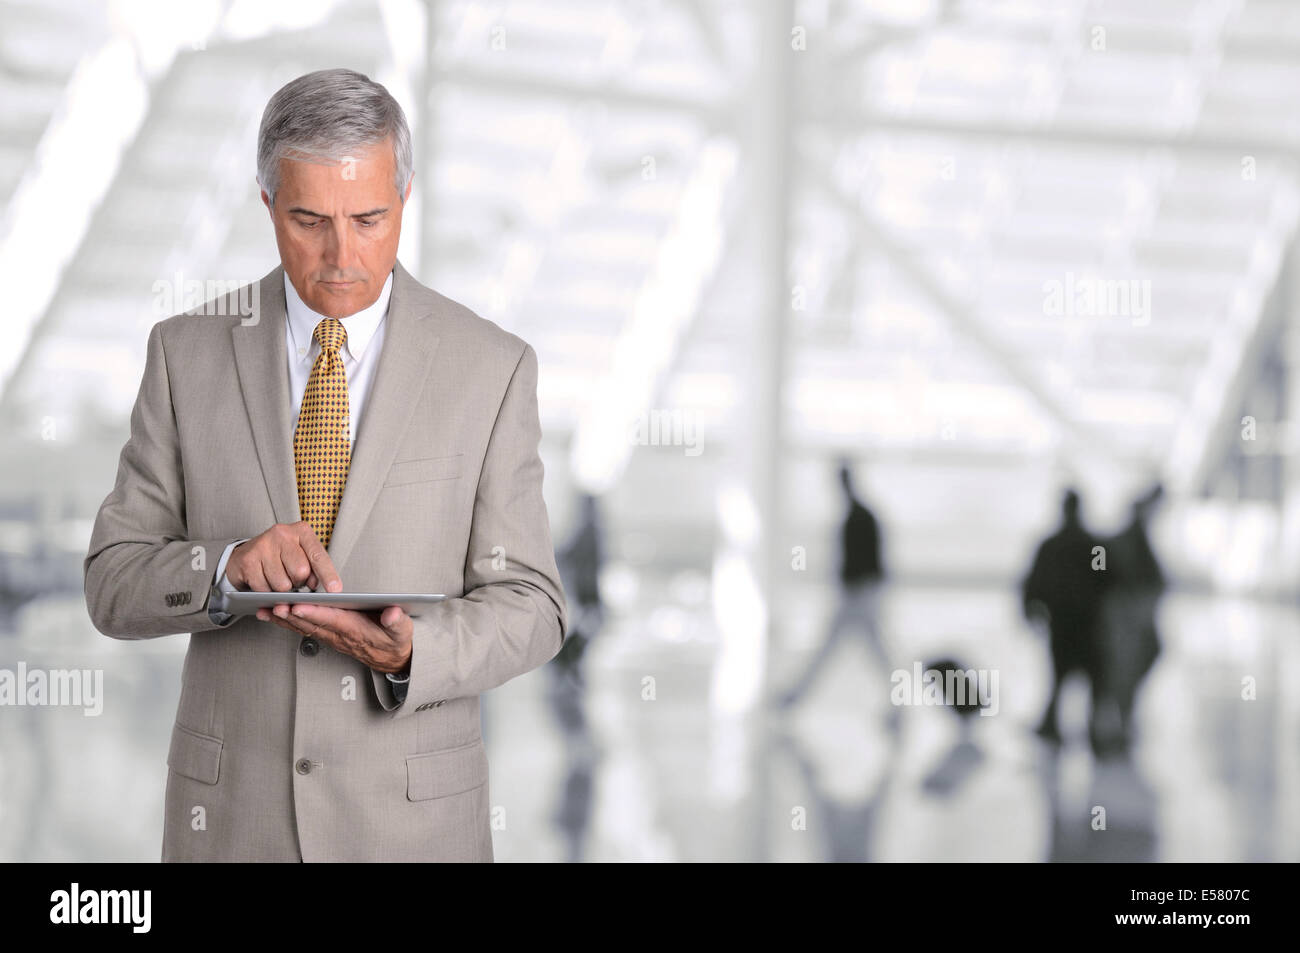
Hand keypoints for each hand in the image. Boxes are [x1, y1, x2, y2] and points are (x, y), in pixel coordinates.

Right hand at [227, 521, 341, 593]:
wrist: (245, 554)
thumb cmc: (279, 556)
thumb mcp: (300, 555)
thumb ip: (313, 568)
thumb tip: (315, 586)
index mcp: (301, 531)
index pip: (318, 556)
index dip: (328, 575)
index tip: (335, 590)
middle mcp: (282, 533)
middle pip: (301, 572)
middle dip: (299, 582)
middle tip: (292, 578)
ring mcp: (263, 545)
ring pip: (282, 584)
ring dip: (281, 589)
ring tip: (276, 578)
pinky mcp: (248, 559)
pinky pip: (264, 588)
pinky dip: (265, 591)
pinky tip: (263, 579)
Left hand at [256, 603, 412, 672]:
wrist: (393, 659)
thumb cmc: (395, 641)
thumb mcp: (403, 631)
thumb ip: (398, 621)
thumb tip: (393, 613)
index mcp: (357, 630)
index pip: (333, 620)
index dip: (315, 614)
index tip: (298, 606)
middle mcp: (340, 635)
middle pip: (312, 625)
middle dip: (292, 616)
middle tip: (273, 606)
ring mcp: (332, 637)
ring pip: (304, 628)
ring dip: (284, 620)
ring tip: (264, 610)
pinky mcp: (328, 636)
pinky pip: (304, 629)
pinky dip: (287, 622)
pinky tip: (273, 615)